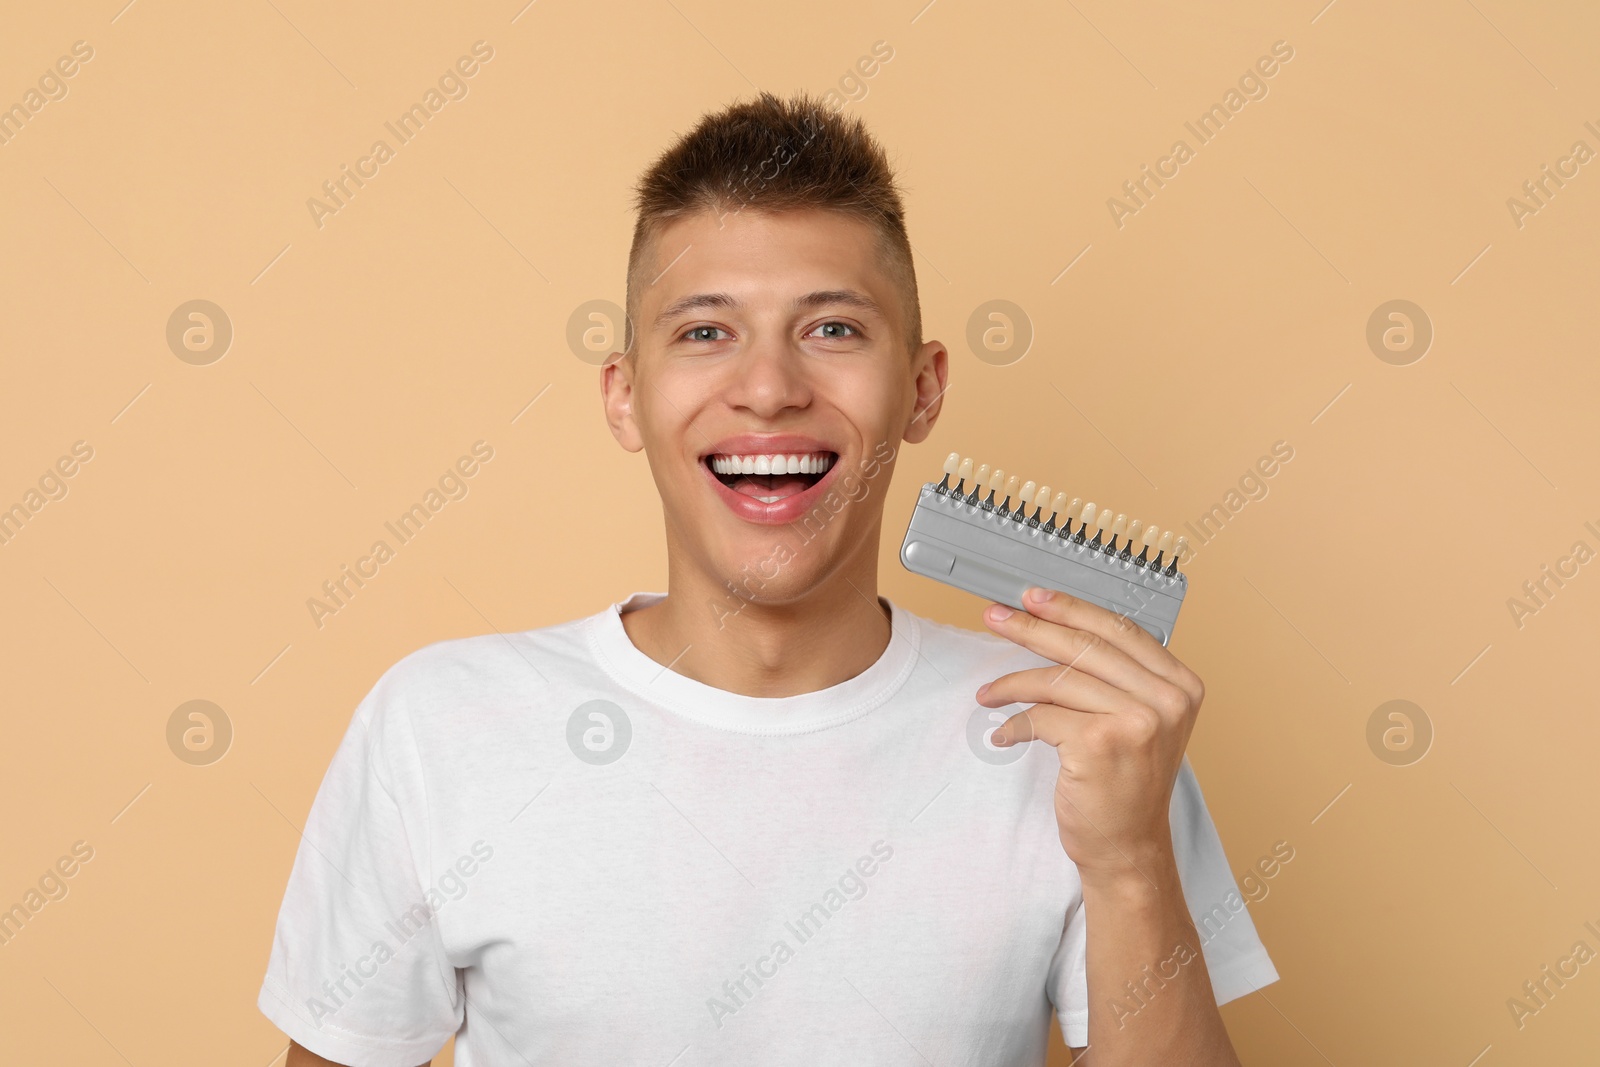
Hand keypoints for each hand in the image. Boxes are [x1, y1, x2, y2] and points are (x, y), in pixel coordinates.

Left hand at [975, 587, 1205, 886]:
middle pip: (1085, 646)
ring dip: (1012, 683)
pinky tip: (1005, 734)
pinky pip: (1042, 717)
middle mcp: (1167, 699)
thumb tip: (1059, 626)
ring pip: (1058, 679)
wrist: (1127, 848)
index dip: (1071, 608)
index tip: (1034, 598)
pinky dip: (1015, 724)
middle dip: (1032, 627)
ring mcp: (1138, 721)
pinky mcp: (1101, 744)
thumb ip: (1117, 677)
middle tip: (995, 617)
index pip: (1120, 629)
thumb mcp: (1139, 722)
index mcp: (1181, 685)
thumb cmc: (1125, 785)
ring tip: (988, 693)